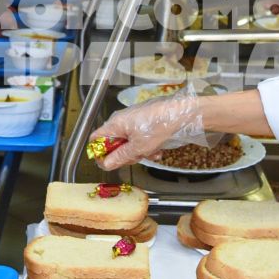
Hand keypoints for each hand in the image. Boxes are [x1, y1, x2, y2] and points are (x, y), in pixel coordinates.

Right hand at [90, 96, 207, 170]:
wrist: (182, 114)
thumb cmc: (160, 125)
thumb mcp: (138, 148)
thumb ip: (120, 157)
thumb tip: (105, 164)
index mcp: (115, 124)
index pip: (96, 139)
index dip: (99, 153)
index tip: (109, 163)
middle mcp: (122, 121)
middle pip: (113, 144)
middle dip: (125, 155)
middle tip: (136, 157)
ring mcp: (133, 121)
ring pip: (129, 144)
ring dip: (139, 152)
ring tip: (152, 152)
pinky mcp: (144, 123)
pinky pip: (140, 139)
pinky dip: (148, 146)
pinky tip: (158, 150)